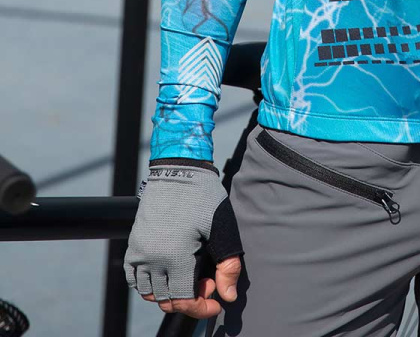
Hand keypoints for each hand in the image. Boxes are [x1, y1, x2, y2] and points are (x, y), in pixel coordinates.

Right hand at [125, 159, 243, 314]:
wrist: (178, 169)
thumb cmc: (203, 196)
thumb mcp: (223, 228)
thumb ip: (228, 265)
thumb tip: (228, 295)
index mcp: (176, 256)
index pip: (184, 300)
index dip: (202, 307)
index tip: (215, 301)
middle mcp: (153, 258)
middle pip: (167, 300)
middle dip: (189, 298)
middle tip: (207, 281)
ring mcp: (140, 252)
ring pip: (149, 293)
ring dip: (169, 293)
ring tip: (188, 276)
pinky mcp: (133, 244)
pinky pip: (134, 278)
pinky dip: (148, 284)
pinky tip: (167, 273)